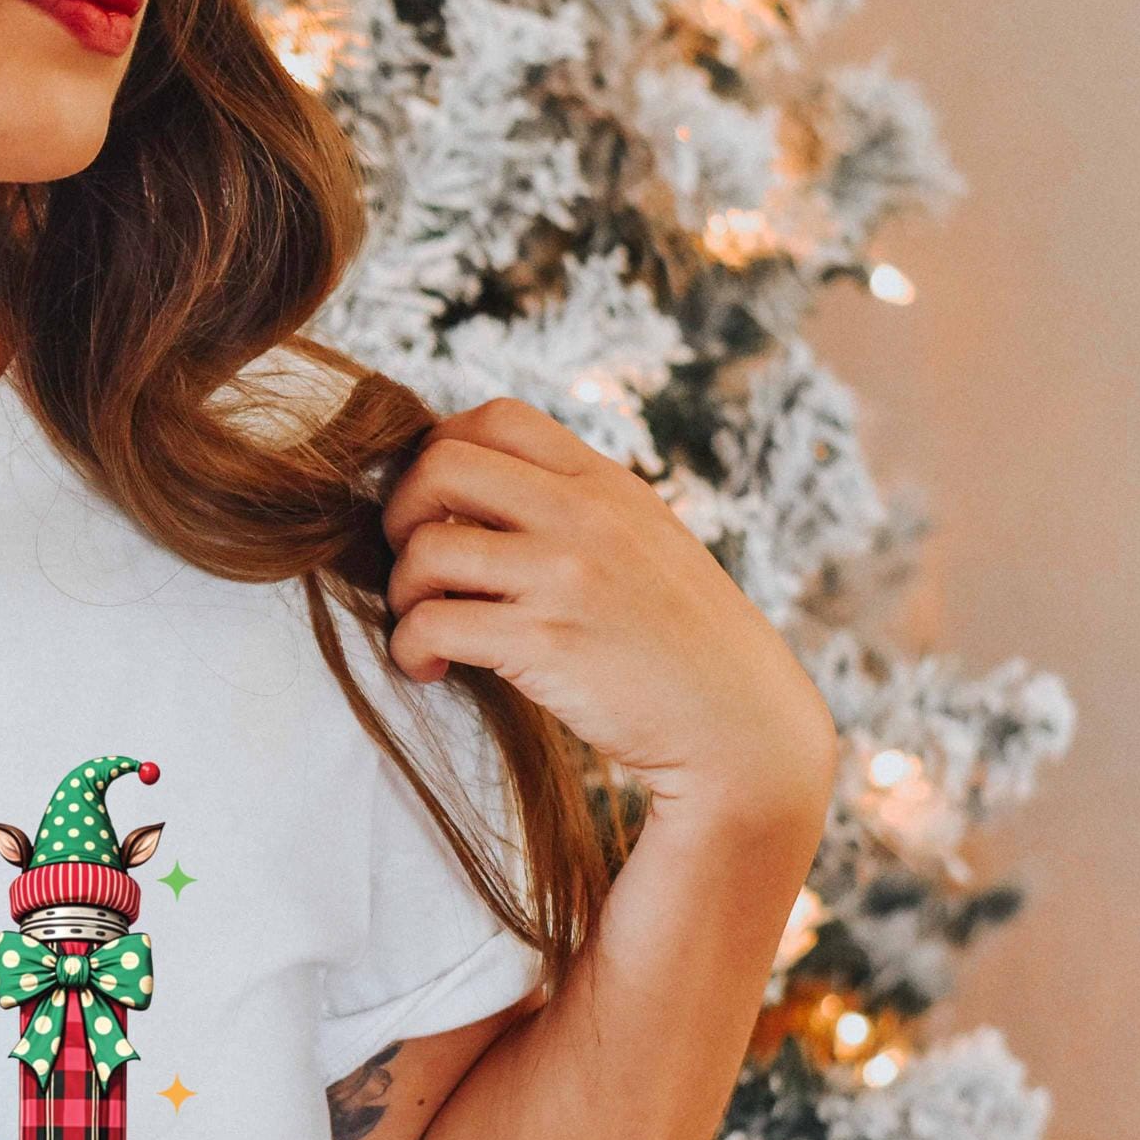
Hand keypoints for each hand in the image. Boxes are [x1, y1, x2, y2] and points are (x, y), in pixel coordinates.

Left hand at [381, 399, 835, 832]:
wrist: (738, 722)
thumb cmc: (680, 640)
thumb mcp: (643, 541)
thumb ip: (575, 507)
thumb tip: (477, 491)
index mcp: (604, 483)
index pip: (496, 417)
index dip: (438, 450)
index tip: (434, 505)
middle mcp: (583, 515)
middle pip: (440, 466)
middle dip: (400, 512)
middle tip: (414, 563)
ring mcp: (565, 576)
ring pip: (425, 550)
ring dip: (401, 592)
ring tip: (423, 625)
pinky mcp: (545, 643)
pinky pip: (431, 624)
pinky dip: (409, 649)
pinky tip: (430, 667)